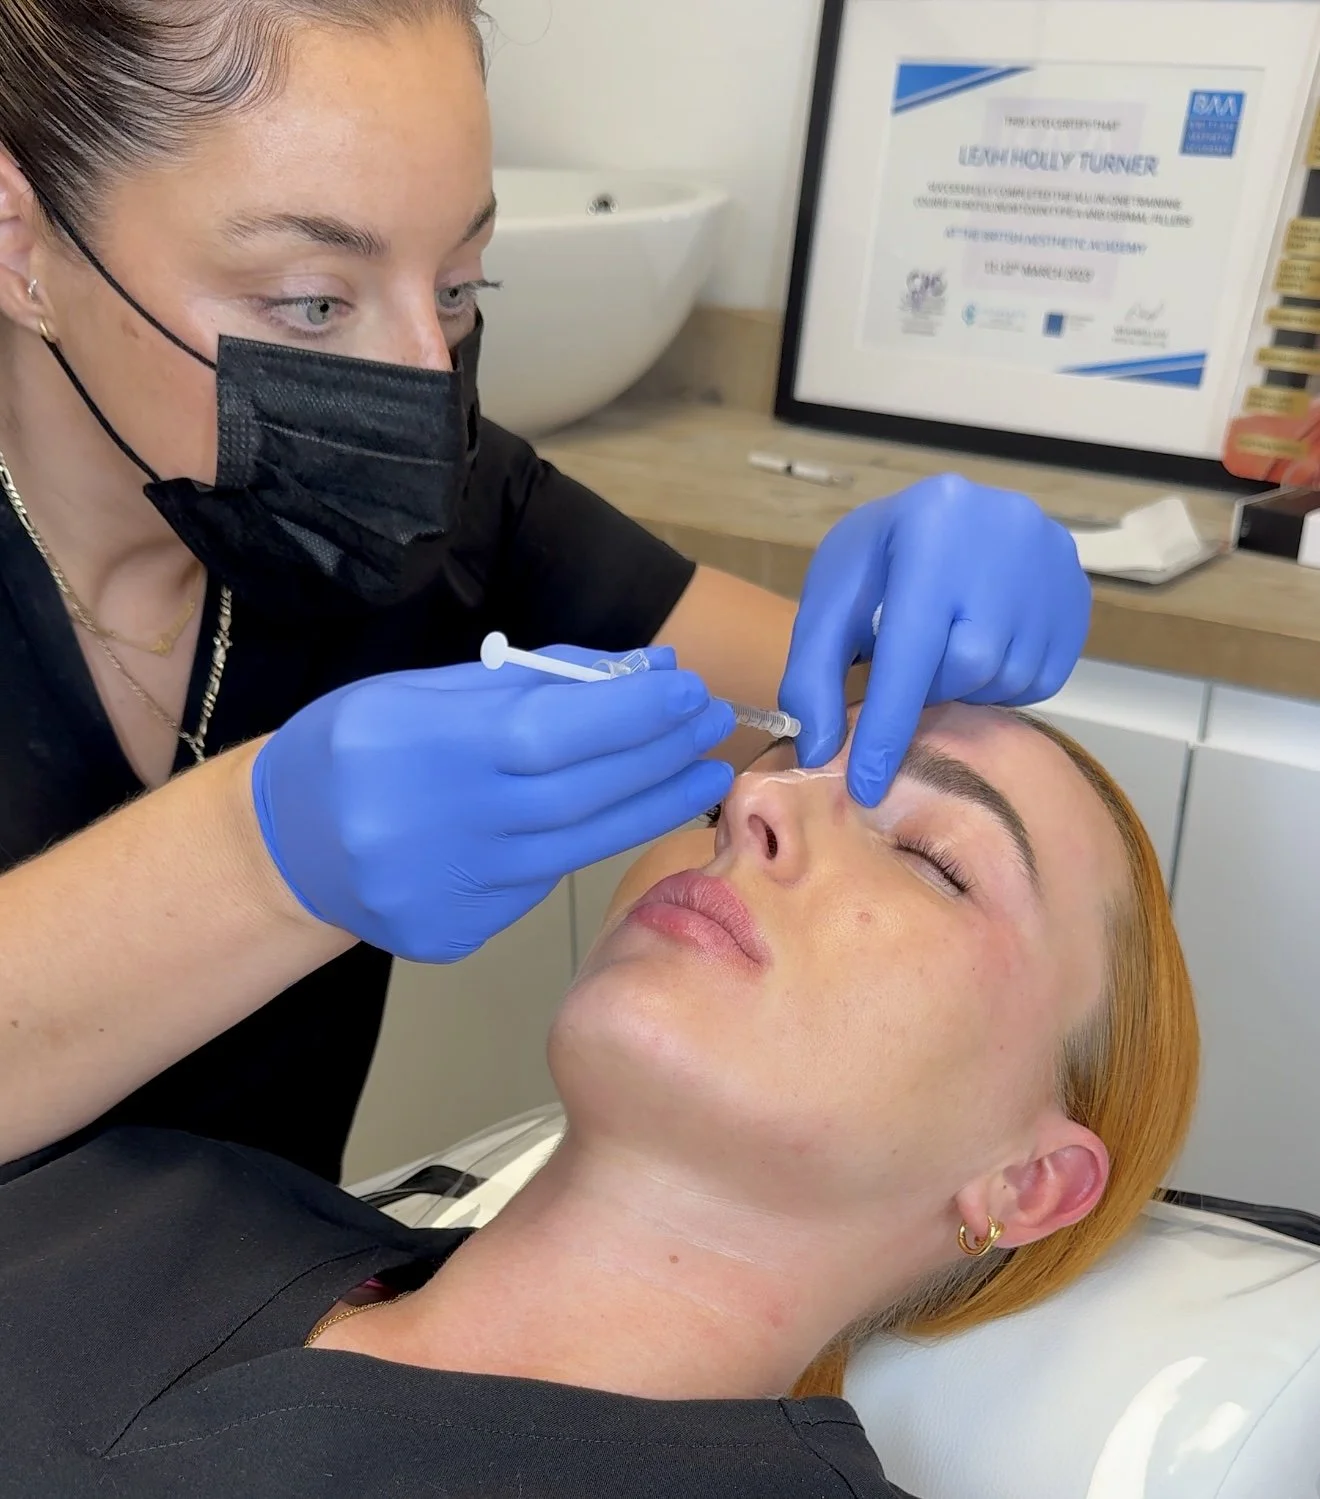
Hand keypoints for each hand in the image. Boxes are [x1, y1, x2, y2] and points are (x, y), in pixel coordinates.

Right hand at [252, 648, 735, 961]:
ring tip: (701, 772)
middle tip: (714, 724)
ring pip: (572, 849)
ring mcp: (441, 892)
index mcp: (416, 748)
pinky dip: (583, 845)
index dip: (629, 714)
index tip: (689, 688)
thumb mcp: (424, 691)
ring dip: (648, 806)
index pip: (546, 733)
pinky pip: (538, 885)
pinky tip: (616, 816)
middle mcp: (430, 827)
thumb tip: (638, 672)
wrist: (284, 845)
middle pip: (574, 797)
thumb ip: (528, 684)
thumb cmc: (359, 746)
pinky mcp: (451, 934)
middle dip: (658, 756)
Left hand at [779, 474, 1090, 804]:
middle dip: (931, 689)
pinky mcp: (1076, 586)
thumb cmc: (876, 562)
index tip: (865, 785)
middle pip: (970, 665)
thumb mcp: (830, 601)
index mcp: (927, 525)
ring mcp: (1050, 557)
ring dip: (969, 688)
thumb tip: (817, 749)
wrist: (939, 518)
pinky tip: (983, 651)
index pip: (910, 648)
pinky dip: (1007, 683)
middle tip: (911, 672)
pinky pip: (1046, 675)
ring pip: (1010, 675)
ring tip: (946, 654)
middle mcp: (1002, 530)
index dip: (886, 726)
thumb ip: (812, 674)